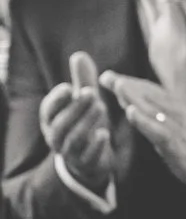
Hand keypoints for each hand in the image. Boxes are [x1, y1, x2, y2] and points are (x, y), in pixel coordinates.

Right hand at [39, 51, 128, 193]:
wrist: (90, 159)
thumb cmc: (84, 123)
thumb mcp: (83, 103)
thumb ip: (82, 80)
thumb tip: (79, 54)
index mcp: (53, 121)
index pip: (48, 110)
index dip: (57, 99)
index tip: (68, 87)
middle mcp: (57, 137)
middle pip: (61, 124)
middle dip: (75, 108)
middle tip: (91, 93)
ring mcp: (70, 153)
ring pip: (73, 139)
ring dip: (86, 123)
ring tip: (102, 107)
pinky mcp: (86, 163)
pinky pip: (87, 157)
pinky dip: (95, 146)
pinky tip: (104, 134)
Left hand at [99, 72, 185, 189]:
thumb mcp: (175, 128)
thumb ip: (156, 116)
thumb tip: (133, 104)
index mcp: (176, 110)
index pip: (153, 92)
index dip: (133, 83)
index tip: (110, 76)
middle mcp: (177, 115)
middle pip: (152, 96)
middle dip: (129, 85)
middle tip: (108, 77)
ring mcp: (177, 129)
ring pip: (154, 109)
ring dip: (136, 96)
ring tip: (118, 86)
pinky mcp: (176, 144)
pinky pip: (158, 130)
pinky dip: (144, 121)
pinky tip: (131, 112)